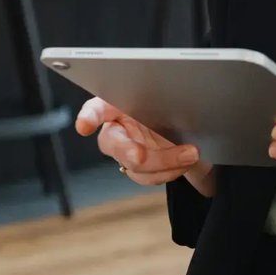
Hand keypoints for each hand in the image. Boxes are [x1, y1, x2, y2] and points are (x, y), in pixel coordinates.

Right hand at [77, 98, 214, 196]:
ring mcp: (125, 151)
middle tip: (140, 156)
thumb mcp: (170, 98)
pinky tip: (185, 163)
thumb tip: (176, 97)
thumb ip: (163, 99)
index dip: (88, 117)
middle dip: (128, 152)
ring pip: (133, 165)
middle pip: (112, 143)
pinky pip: (147, 177)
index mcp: (118, 104)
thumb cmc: (173, 108)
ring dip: (163, 163)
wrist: (190, 132)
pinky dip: (169, 172)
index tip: (85, 126)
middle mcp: (117, 128)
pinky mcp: (138, 169)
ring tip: (190, 154)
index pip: (97, 108)